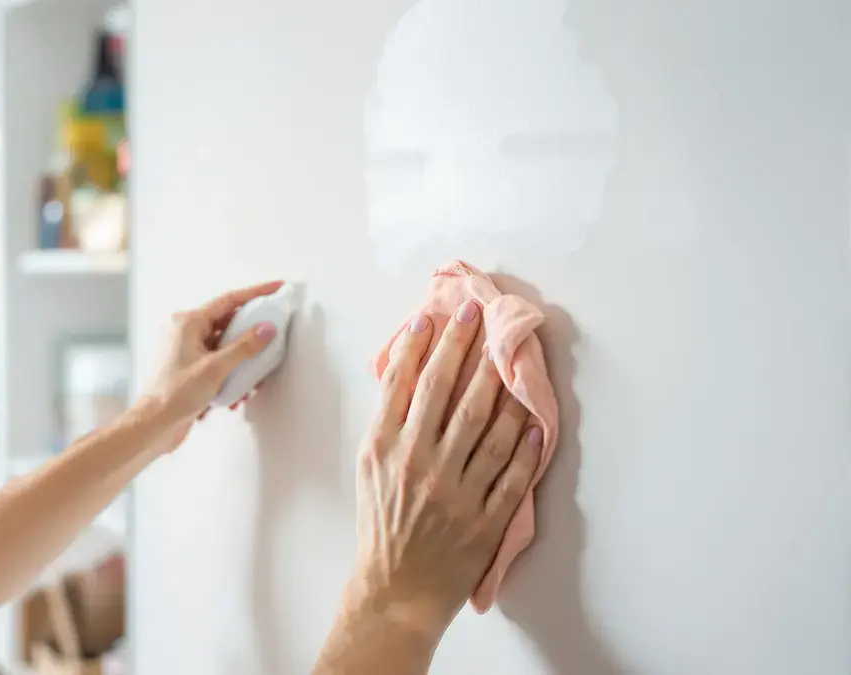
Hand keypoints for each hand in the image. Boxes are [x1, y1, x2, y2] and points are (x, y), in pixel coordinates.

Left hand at [140, 280, 283, 451]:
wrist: (155, 425)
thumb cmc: (174, 395)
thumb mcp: (215, 369)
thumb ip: (244, 347)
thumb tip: (266, 329)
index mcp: (188, 323)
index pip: (228, 300)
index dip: (255, 293)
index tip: (275, 288)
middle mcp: (187, 332)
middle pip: (228, 322)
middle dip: (252, 331)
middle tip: (274, 330)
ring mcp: (189, 351)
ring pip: (226, 345)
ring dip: (243, 359)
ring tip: (257, 373)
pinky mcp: (193, 369)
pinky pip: (220, 362)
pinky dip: (233, 373)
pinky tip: (240, 392)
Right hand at [352, 302, 541, 633]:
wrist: (395, 590)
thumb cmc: (381, 525)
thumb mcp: (369, 469)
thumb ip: (387, 424)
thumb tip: (406, 376)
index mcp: (384, 449)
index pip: (403, 384)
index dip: (420, 345)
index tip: (433, 315)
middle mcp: (418, 463)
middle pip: (446, 392)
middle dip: (463, 346)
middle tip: (478, 311)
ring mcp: (454, 491)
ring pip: (486, 426)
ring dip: (501, 384)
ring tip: (511, 350)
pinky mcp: (484, 518)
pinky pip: (511, 474)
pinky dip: (524, 446)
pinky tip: (533, 419)